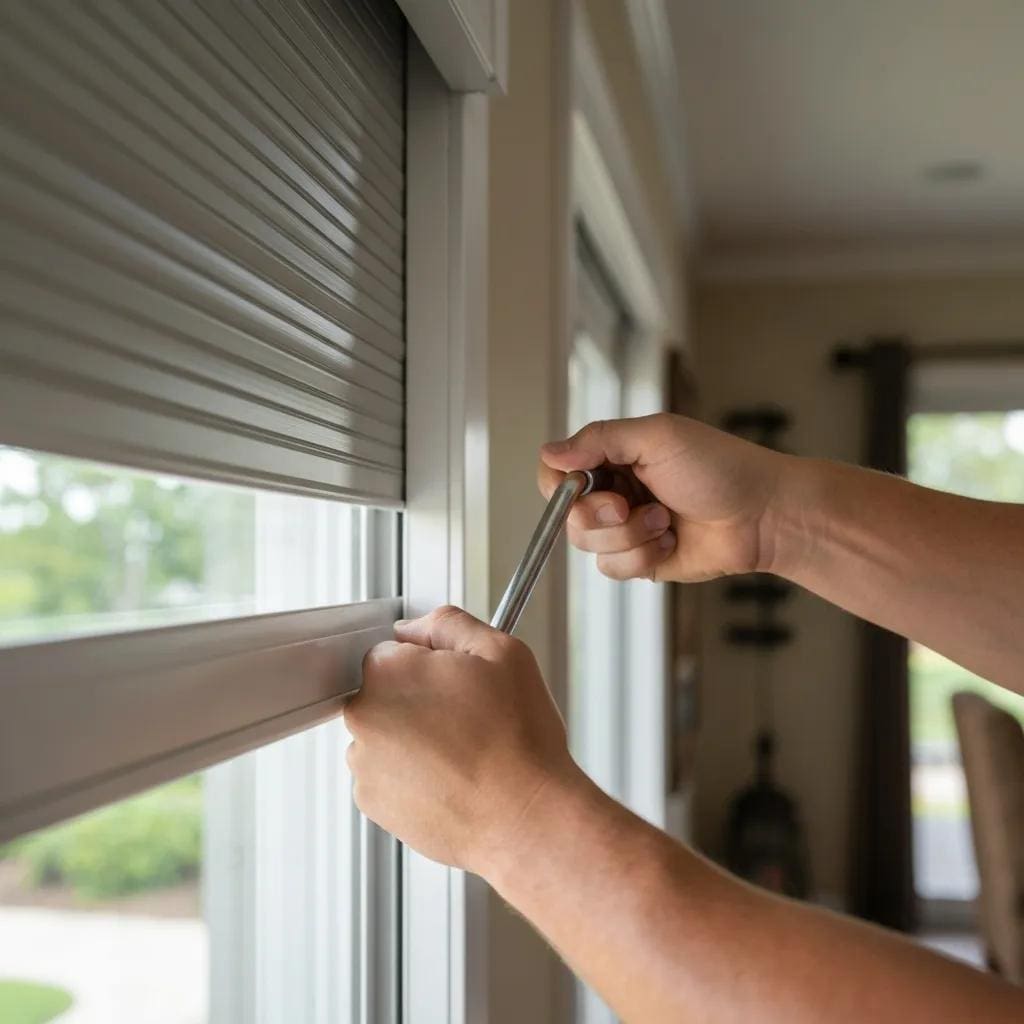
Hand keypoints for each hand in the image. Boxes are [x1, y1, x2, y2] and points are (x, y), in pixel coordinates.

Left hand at [345, 606, 583, 873]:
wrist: (524, 819)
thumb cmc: (518, 742)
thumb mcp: (501, 652)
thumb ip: (449, 623)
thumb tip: (416, 627)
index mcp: (388, 672)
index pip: (393, 649)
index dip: (430, 663)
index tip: (456, 682)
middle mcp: (364, 716)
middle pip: (385, 691)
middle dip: (420, 698)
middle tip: (467, 717)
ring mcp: (364, 763)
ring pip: (386, 734)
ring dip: (414, 737)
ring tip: (464, 752)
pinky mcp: (372, 803)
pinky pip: (387, 775)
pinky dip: (413, 774)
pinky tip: (452, 779)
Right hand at [538, 413, 788, 582]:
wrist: (762, 515)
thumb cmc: (720, 467)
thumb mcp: (657, 437)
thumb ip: (599, 439)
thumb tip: (549, 452)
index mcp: (614, 456)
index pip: (557, 472)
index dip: (560, 485)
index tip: (581, 486)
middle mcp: (615, 492)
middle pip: (567, 514)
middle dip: (600, 514)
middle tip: (630, 504)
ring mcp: (626, 528)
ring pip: (588, 544)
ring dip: (628, 535)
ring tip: (665, 521)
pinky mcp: (640, 560)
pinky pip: (612, 568)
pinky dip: (641, 557)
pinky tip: (670, 542)